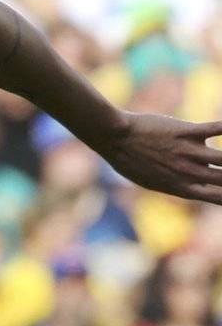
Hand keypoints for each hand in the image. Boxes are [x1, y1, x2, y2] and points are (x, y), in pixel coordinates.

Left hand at [93, 113, 221, 204]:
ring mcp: (188, 153)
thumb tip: (195, 185)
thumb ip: (179, 183)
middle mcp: (188, 173)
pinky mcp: (186, 133)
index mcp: (181, 188)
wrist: (115, 139)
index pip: (218, 197)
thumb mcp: (154, 180)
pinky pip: (216, 128)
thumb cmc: (131, 160)